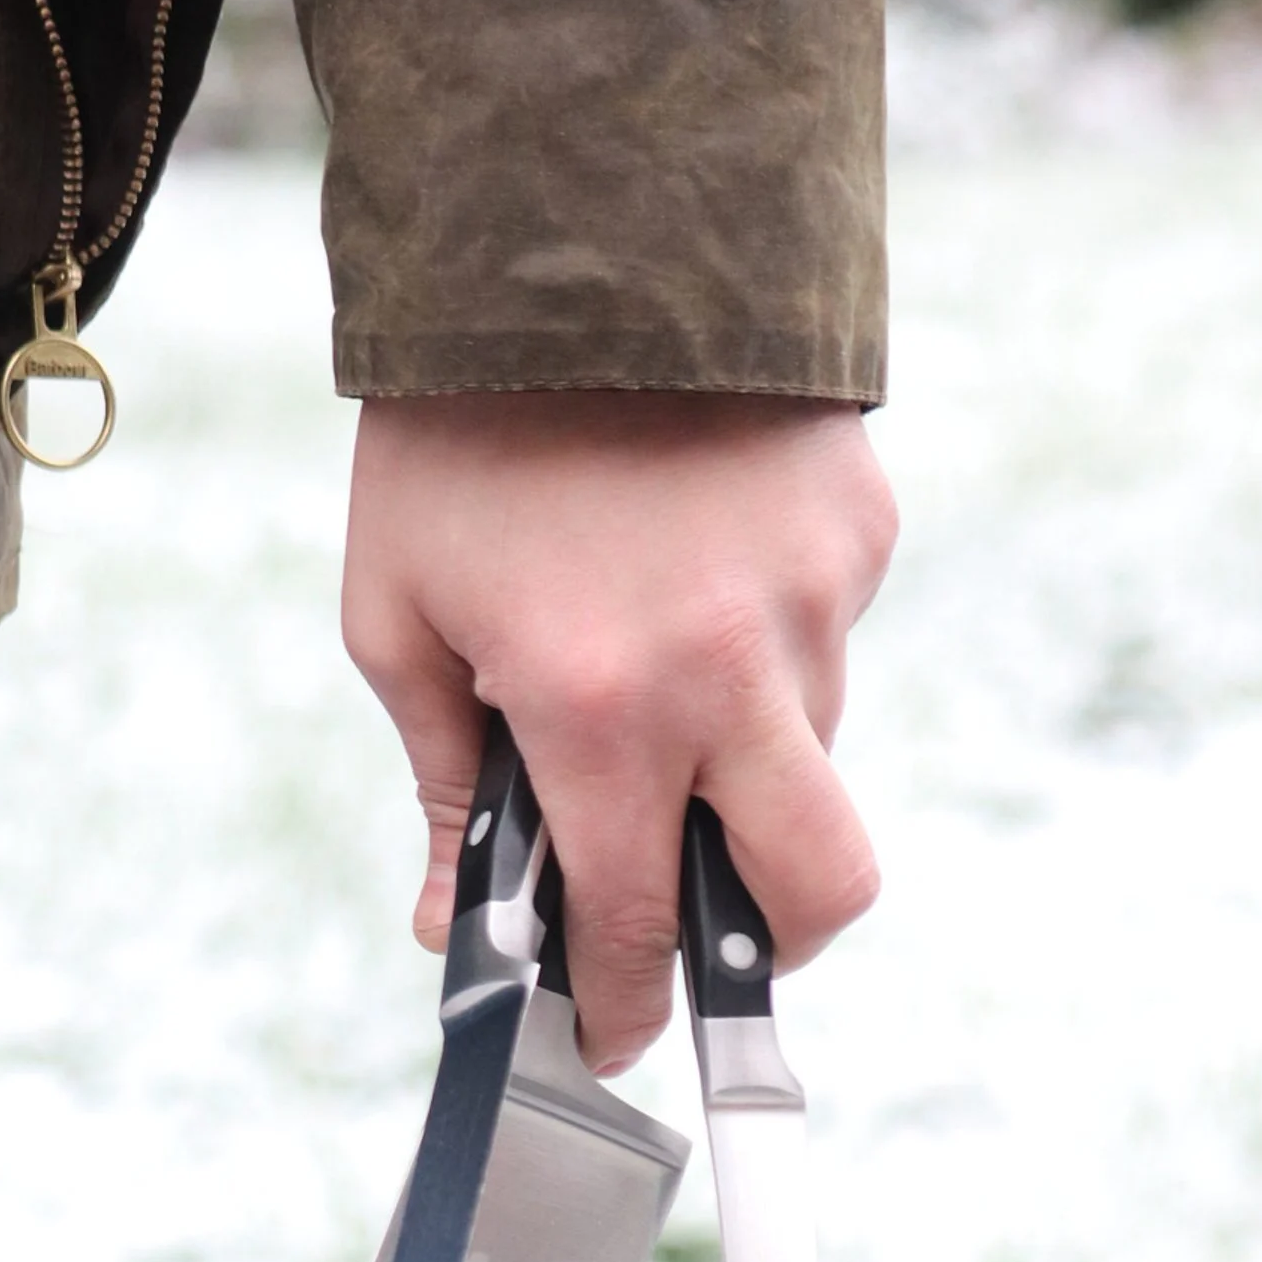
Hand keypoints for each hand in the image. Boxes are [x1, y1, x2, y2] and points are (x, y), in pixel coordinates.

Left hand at [341, 392, 895, 1074]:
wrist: (575, 221)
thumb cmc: (455, 430)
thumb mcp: (398, 610)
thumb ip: (443, 783)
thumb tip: (460, 926)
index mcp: (597, 706)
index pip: (637, 923)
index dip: (626, 1006)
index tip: (614, 1040)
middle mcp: (728, 674)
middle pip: (817, 893)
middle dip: (772, 950)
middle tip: (710, 933)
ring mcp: (816, 603)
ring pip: (813, 755)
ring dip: (743, 759)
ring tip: (651, 655)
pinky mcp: (862, 532)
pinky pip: (827, 641)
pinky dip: (768, 642)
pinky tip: (694, 562)